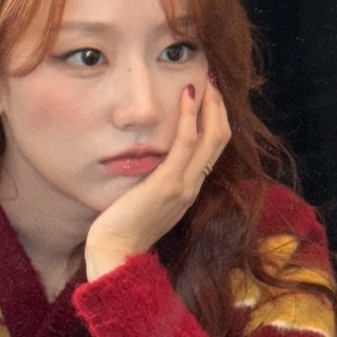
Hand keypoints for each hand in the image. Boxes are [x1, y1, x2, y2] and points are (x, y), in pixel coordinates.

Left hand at [83, 81, 230, 281]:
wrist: (115, 256)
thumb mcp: (145, 200)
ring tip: (204, 81)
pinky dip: (190, 116)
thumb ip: (153, 180)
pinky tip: (187, 97)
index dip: (215, 119)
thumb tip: (147, 158)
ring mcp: (184, 185)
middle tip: (211, 80)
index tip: (208, 96)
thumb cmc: (122, 229)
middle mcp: (193, 186)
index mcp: (189, 189)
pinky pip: (186, 143)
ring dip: (210, 105)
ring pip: (212, 137)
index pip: (213, 148)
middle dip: (218, 106)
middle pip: (220, 138)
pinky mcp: (168, 183)